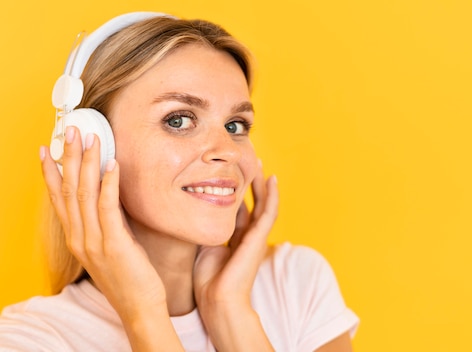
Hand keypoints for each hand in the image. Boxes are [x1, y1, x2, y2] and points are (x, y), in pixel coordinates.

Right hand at [41, 127, 165, 321]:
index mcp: (76, 239)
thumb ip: (104, 224)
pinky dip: (108, 183)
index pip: (59, 199)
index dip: (51, 172)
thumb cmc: (128, 277)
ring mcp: (94, 242)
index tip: (48, 149)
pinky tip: (112, 164)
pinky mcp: (115, 244)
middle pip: (68, 190)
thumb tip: (108, 196)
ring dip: (87, 163)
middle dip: (68, 157)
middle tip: (70, 130)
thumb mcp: (110, 247)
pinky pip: (108, 208)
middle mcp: (80, 238)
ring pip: (84, 194)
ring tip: (91, 138)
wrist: (139, 307)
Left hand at [193, 160, 278, 350]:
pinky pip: (270, 212)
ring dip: (263, 183)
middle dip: (251, 182)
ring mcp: (256, 237)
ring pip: (264, 203)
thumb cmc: (207, 281)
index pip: (238, 208)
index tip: (230, 171)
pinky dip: (272, 195)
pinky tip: (272, 179)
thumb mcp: (201, 246)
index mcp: (234, 238)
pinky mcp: (260, 238)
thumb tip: (185, 211)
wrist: (218, 301)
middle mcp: (247, 235)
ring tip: (260, 163)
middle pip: (252, 202)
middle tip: (248, 160)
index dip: (235, 190)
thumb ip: (199, 229)